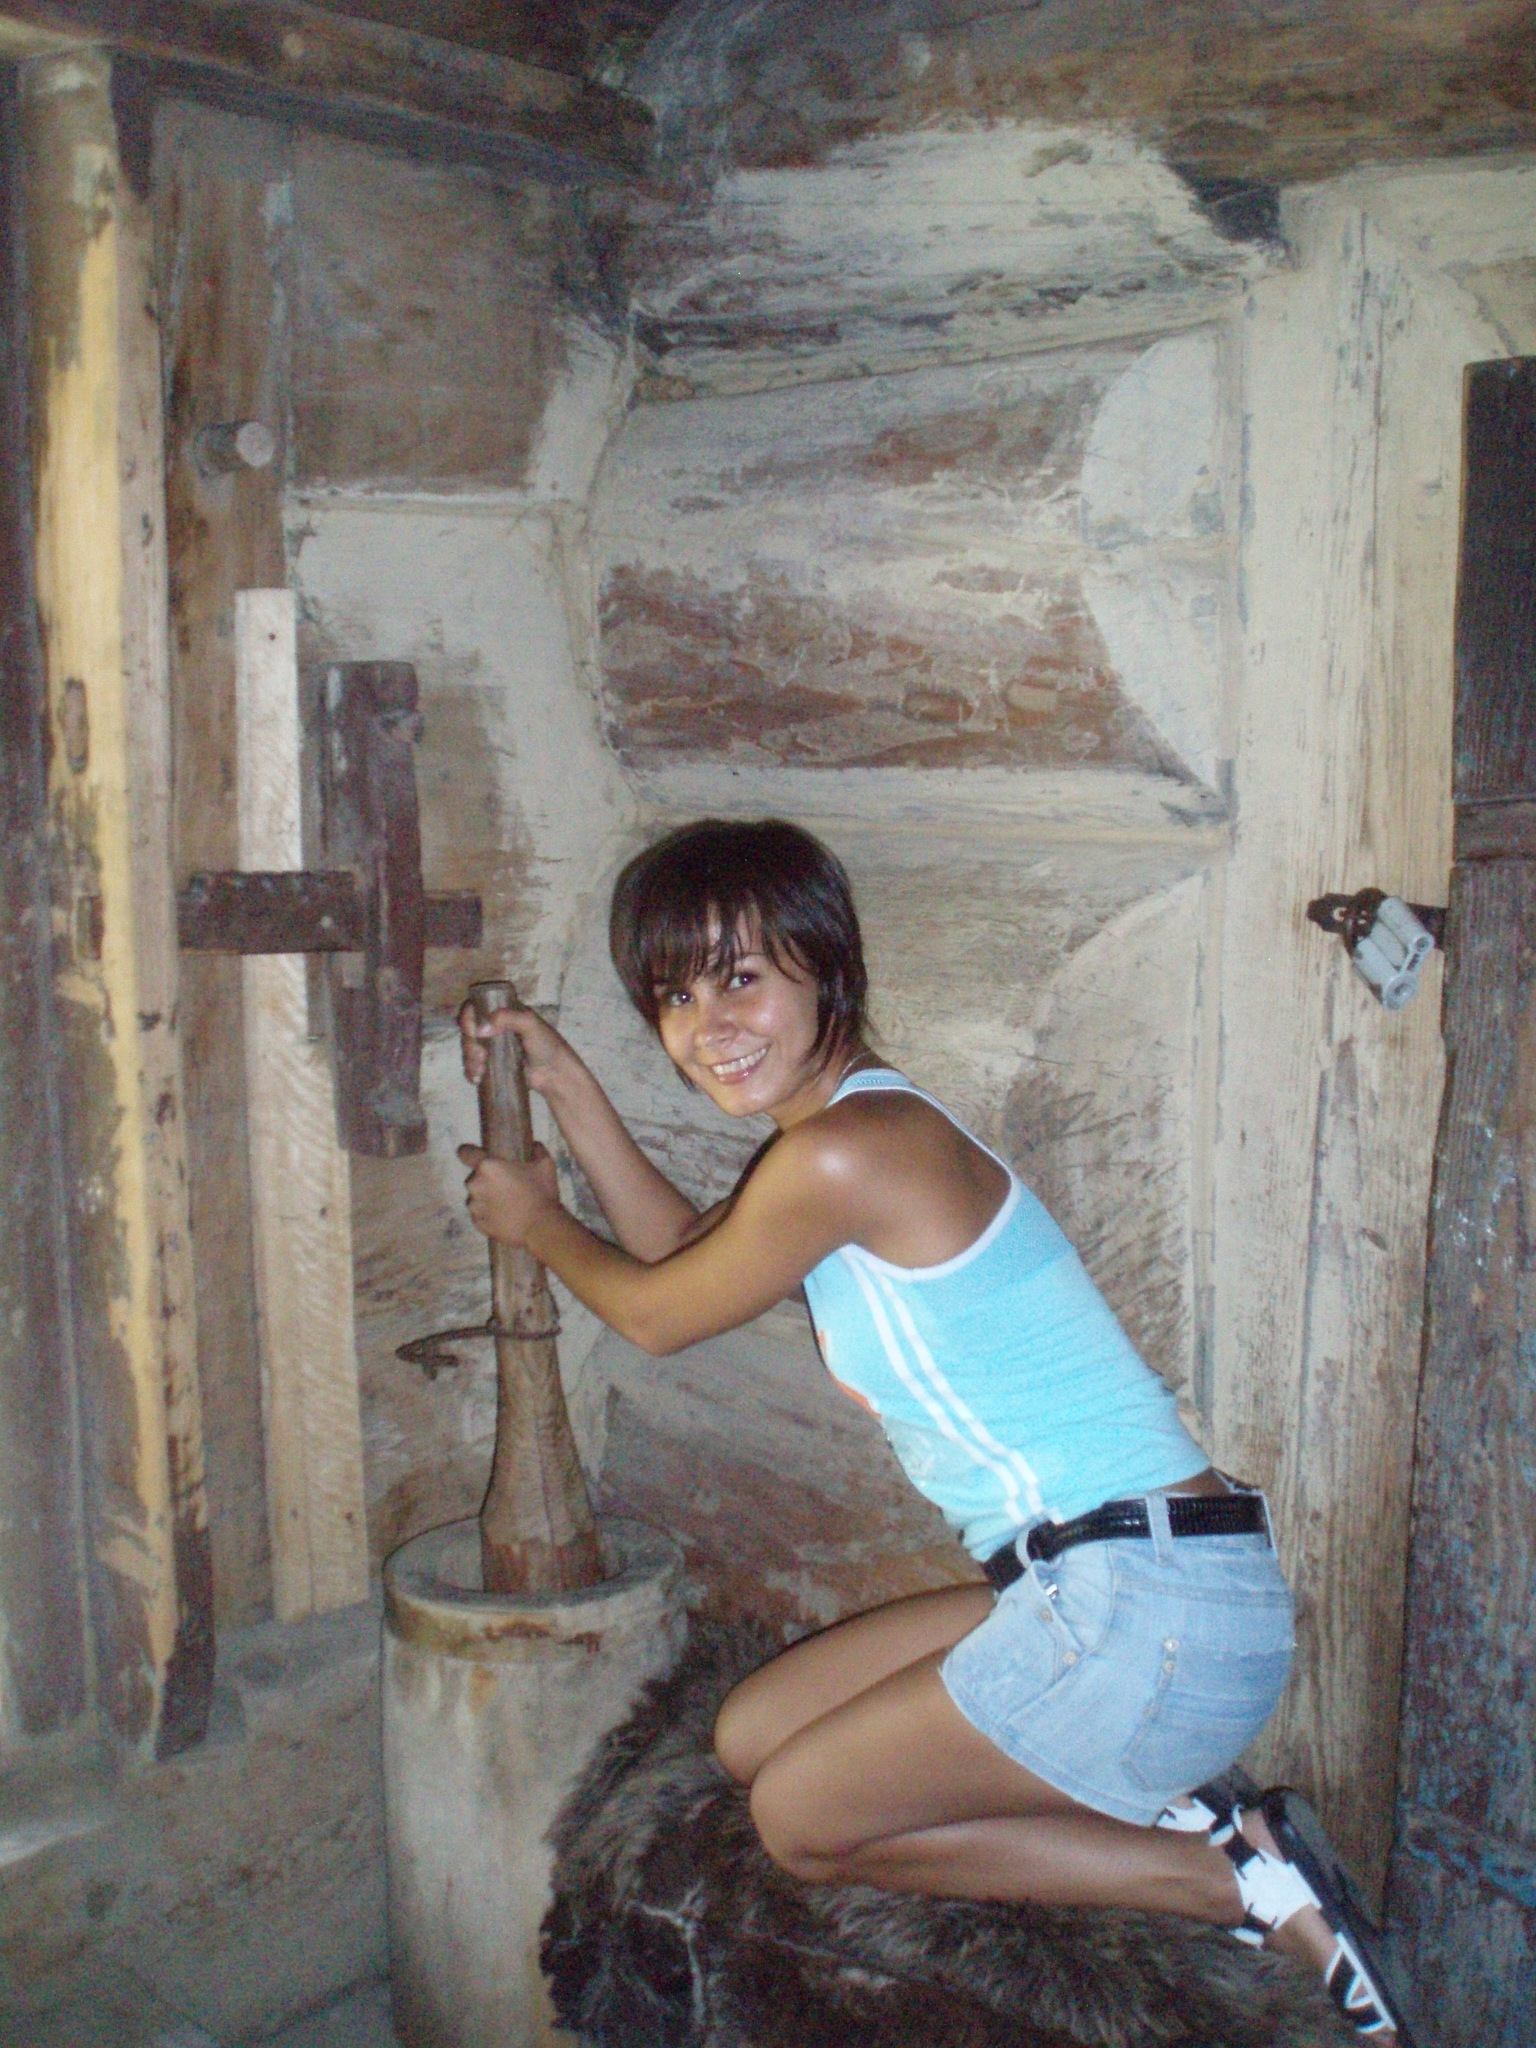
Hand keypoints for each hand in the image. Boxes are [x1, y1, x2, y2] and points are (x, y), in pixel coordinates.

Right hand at [458, 998, 574, 1095]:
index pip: (476, 1008)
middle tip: (481, 1056)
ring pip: (469, 1049)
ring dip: (469, 1060)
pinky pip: (473, 1065)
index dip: (468, 1019)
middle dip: (470, 1045)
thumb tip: (480, 1030)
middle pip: (469, 1030)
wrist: (555, 1074)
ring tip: (481, 1071)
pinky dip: (470, 1072)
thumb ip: (507, 1018)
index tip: (473, 1032)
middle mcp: (495, 1027)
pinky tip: (477, 1079)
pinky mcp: (493, 1064)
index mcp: (504, 1012)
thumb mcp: (530, 1024)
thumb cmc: (546, 1044)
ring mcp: (493, 1047)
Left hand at [458, 1142, 560, 1246]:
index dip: (469, 1153)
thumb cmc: (541, 1193)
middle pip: (474, 1178)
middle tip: (506, 1185)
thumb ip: (537, 1150)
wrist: (540, 1227)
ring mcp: (475, 1206)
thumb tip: (535, 1145)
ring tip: (506, 1204)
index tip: (477, 1156)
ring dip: (486, 1198)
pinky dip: (488, 1215)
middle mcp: (475, 1184)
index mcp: (488, 1166)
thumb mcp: (546, 1165)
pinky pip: (479, 1215)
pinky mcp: (478, 1223)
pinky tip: (504, 1216)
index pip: (465, 1152)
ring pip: (476, 1197)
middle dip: (486, 1180)